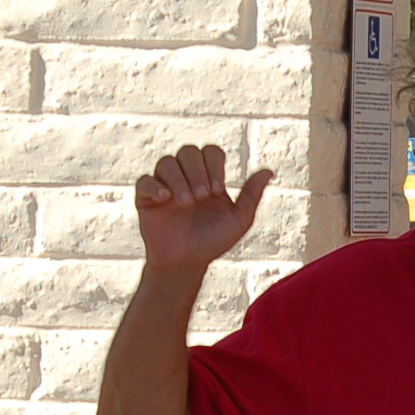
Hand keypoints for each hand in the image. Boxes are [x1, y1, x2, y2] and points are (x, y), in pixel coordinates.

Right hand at [137, 143, 271, 276]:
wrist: (187, 263)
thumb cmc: (213, 241)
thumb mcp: (239, 220)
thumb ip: (252, 195)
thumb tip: (269, 171)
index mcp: (208, 176)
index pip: (210, 152)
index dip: (214, 165)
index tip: (217, 190)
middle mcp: (186, 176)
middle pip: (188, 151)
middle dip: (198, 171)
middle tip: (203, 197)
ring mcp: (164, 185)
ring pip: (167, 162)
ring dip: (179, 179)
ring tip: (187, 203)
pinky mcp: (146, 198)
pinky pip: (144, 181)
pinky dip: (154, 186)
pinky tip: (166, 198)